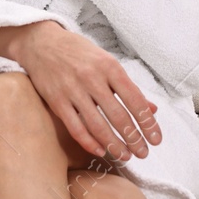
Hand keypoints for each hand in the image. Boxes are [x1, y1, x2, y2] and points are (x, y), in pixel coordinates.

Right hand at [10, 21, 161, 161]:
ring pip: (98, 125)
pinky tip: (101, 151)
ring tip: (125, 155)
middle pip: (118, 116)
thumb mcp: (106, 62)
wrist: (42, 42)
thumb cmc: (79, 53)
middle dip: (134, 139)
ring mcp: (73, 90)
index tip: (156, 139)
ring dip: (114, 145)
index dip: (148, 123)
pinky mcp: (56, 100)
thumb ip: (128, 87)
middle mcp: (92, 78)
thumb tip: (152, 110)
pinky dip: (89, 142)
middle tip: (143, 153)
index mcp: (109, 66)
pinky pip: (76, 127)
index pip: (135, 99)